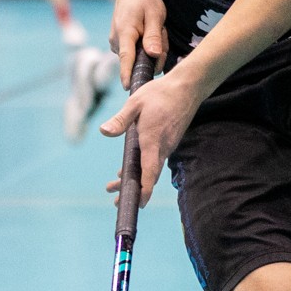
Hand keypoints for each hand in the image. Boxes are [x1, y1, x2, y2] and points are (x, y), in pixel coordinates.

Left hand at [99, 69, 201, 207]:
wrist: (187, 87)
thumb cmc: (160, 93)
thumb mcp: (135, 103)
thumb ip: (120, 120)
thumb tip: (104, 132)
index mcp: (152, 139)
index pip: (149, 170)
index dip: (145, 189)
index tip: (138, 203)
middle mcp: (162, 146)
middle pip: (148, 175)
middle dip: (132, 189)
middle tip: (114, 198)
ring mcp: (167, 145)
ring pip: (151, 168)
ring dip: (136, 177)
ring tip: (115, 183)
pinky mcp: (169, 141)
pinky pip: (155, 159)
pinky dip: (143, 166)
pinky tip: (130, 165)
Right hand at [109, 0, 168, 90]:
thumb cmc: (143, 0)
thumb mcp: (154, 14)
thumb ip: (153, 35)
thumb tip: (153, 55)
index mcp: (125, 33)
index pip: (127, 58)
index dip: (128, 74)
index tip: (128, 87)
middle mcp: (117, 42)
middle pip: (139, 61)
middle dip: (156, 53)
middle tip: (161, 31)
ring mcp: (117, 45)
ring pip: (141, 58)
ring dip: (153, 49)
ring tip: (155, 28)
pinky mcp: (121, 47)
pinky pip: (138, 54)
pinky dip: (148, 47)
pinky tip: (149, 33)